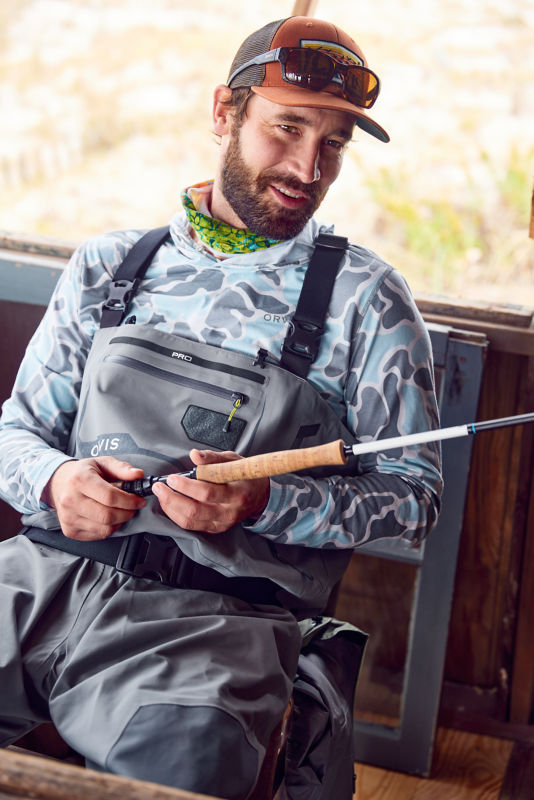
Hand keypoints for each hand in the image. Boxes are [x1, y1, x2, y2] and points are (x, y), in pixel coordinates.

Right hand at [47, 457, 146, 540]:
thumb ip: (122, 468)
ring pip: (104, 529)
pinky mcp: (70, 531)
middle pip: (107, 516)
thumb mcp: (102, 463)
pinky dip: (109, 529)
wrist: (58, 483)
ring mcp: (68, 518)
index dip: (129, 501)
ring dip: (119, 522)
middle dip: (127, 513)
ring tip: (121, 511)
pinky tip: (109, 518)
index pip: (110, 497)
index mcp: (80, 480)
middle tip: (133, 507)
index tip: (139, 500)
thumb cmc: (83, 473)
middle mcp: (70, 500)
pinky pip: (98, 535)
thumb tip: (138, 475)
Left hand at [152, 449, 269, 534]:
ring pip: (190, 521)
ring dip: (171, 508)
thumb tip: (194, 455)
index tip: (172, 478)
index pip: (208, 492)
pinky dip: (176, 516)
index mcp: (237, 492)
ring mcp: (222, 522)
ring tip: (162, 494)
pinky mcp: (215, 528)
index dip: (186, 486)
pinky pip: (191, 526)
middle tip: (160, 487)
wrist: (260, 496)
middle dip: (172, 498)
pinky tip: (170, 504)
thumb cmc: (245, 476)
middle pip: (195, 510)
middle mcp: (230, 511)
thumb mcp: (233, 460)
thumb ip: (212, 458)